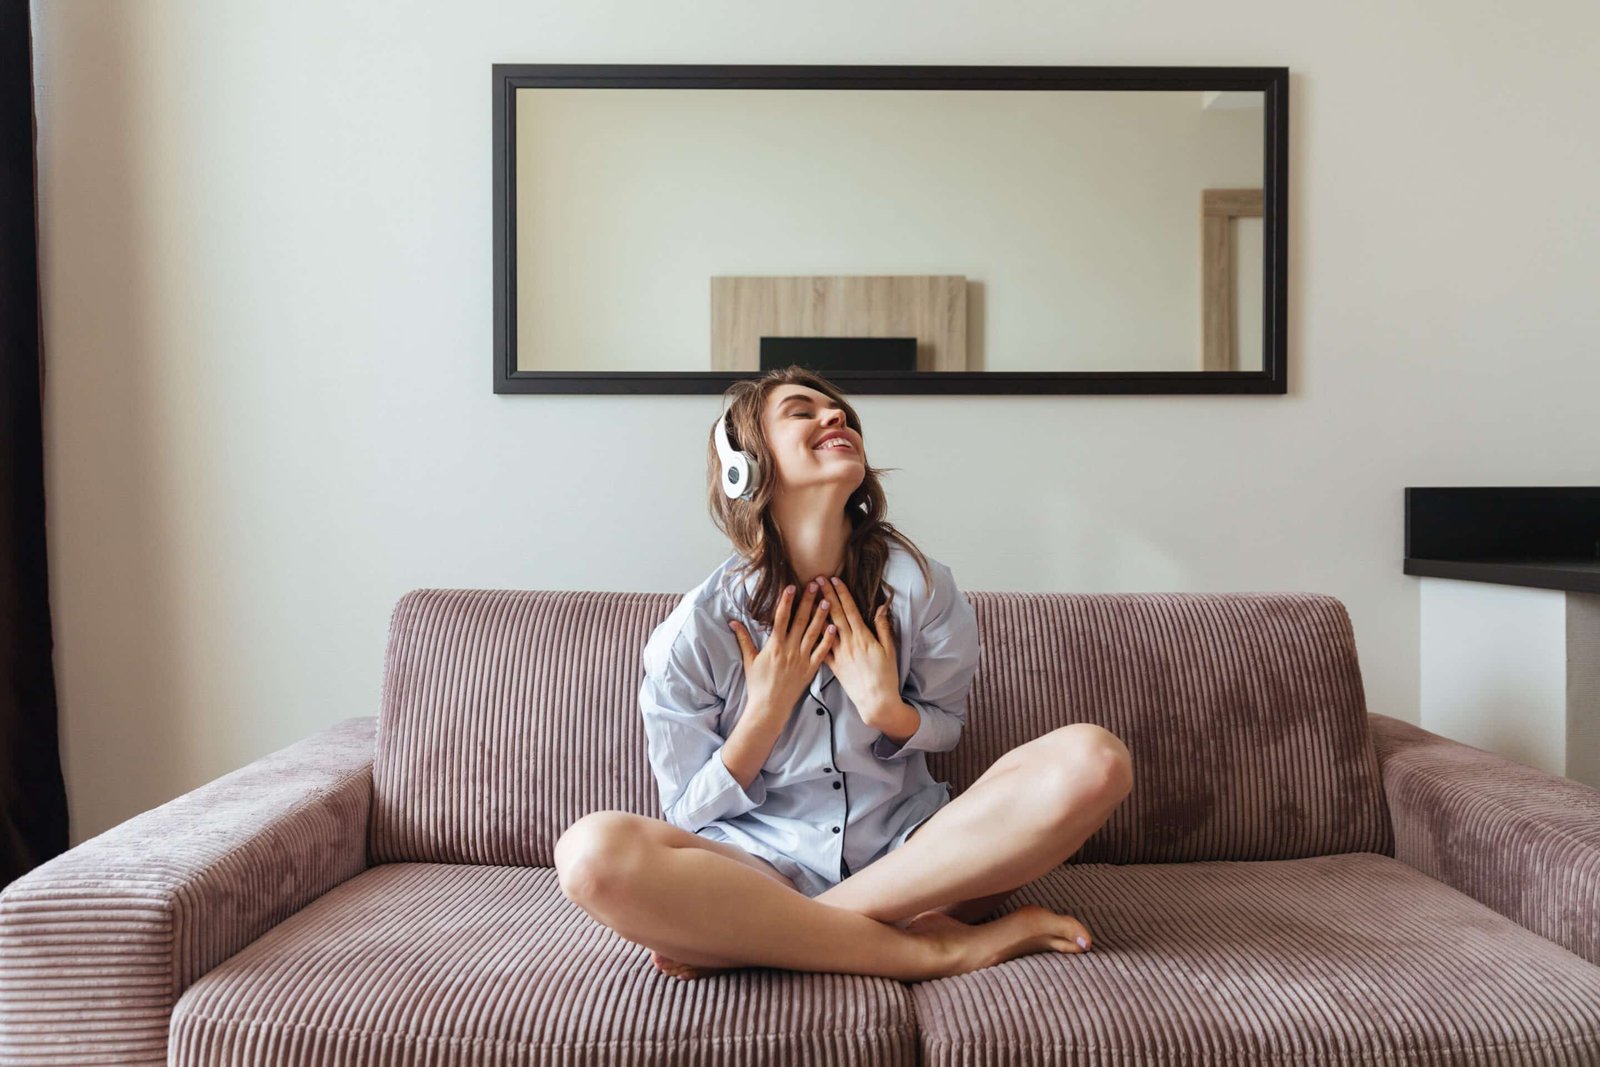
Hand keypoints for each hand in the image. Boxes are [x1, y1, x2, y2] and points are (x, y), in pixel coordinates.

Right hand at [729, 580, 836, 714]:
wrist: (769, 707)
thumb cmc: (757, 684)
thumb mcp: (749, 660)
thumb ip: (743, 639)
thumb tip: (733, 622)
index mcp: (774, 646)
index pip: (781, 618)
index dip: (786, 601)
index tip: (792, 586)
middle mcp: (789, 650)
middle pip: (800, 621)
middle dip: (807, 601)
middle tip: (815, 584)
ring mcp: (801, 659)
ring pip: (813, 633)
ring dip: (821, 616)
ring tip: (827, 600)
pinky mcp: (810, 670)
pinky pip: (821, 652)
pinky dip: (828, 640)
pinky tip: (834, 627)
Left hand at [819, 576, 899, 722]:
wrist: (876, 701)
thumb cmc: (886, 675)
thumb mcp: (890, 649)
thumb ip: (883, 627)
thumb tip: (881, 607)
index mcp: (863, 637)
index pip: (850, 610)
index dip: (841, 593)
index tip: (834, 579)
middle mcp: (849, 643)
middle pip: (835, 614)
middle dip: (826, 595)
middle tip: (816, 580)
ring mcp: (839, 655)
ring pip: (824, 630)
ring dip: (815, 612)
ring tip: (807, 598)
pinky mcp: (833, 667)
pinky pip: (820, 649)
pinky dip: (813, 638)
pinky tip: (804, 627)